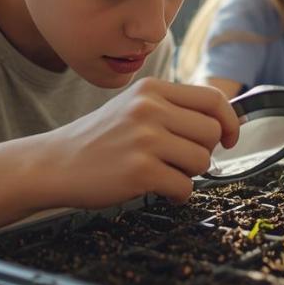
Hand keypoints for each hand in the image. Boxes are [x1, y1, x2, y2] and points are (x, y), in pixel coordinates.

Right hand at [37, 78, 239, 207]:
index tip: (229, 138)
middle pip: (212, 132)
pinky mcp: (140, 171)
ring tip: (164, 174)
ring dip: (189, 174)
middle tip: (180, 161)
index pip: (213, 99)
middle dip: (203, 152)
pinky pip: (184, 187)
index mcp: (151, 89)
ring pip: (202, 161)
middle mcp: (149, 109)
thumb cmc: (97, 140)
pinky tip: (159, 190)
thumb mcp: (132, 107)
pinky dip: (177, 195)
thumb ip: (171, 108)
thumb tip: (221, 123)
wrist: (53, 164)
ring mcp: (144, 139)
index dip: (230, 121)